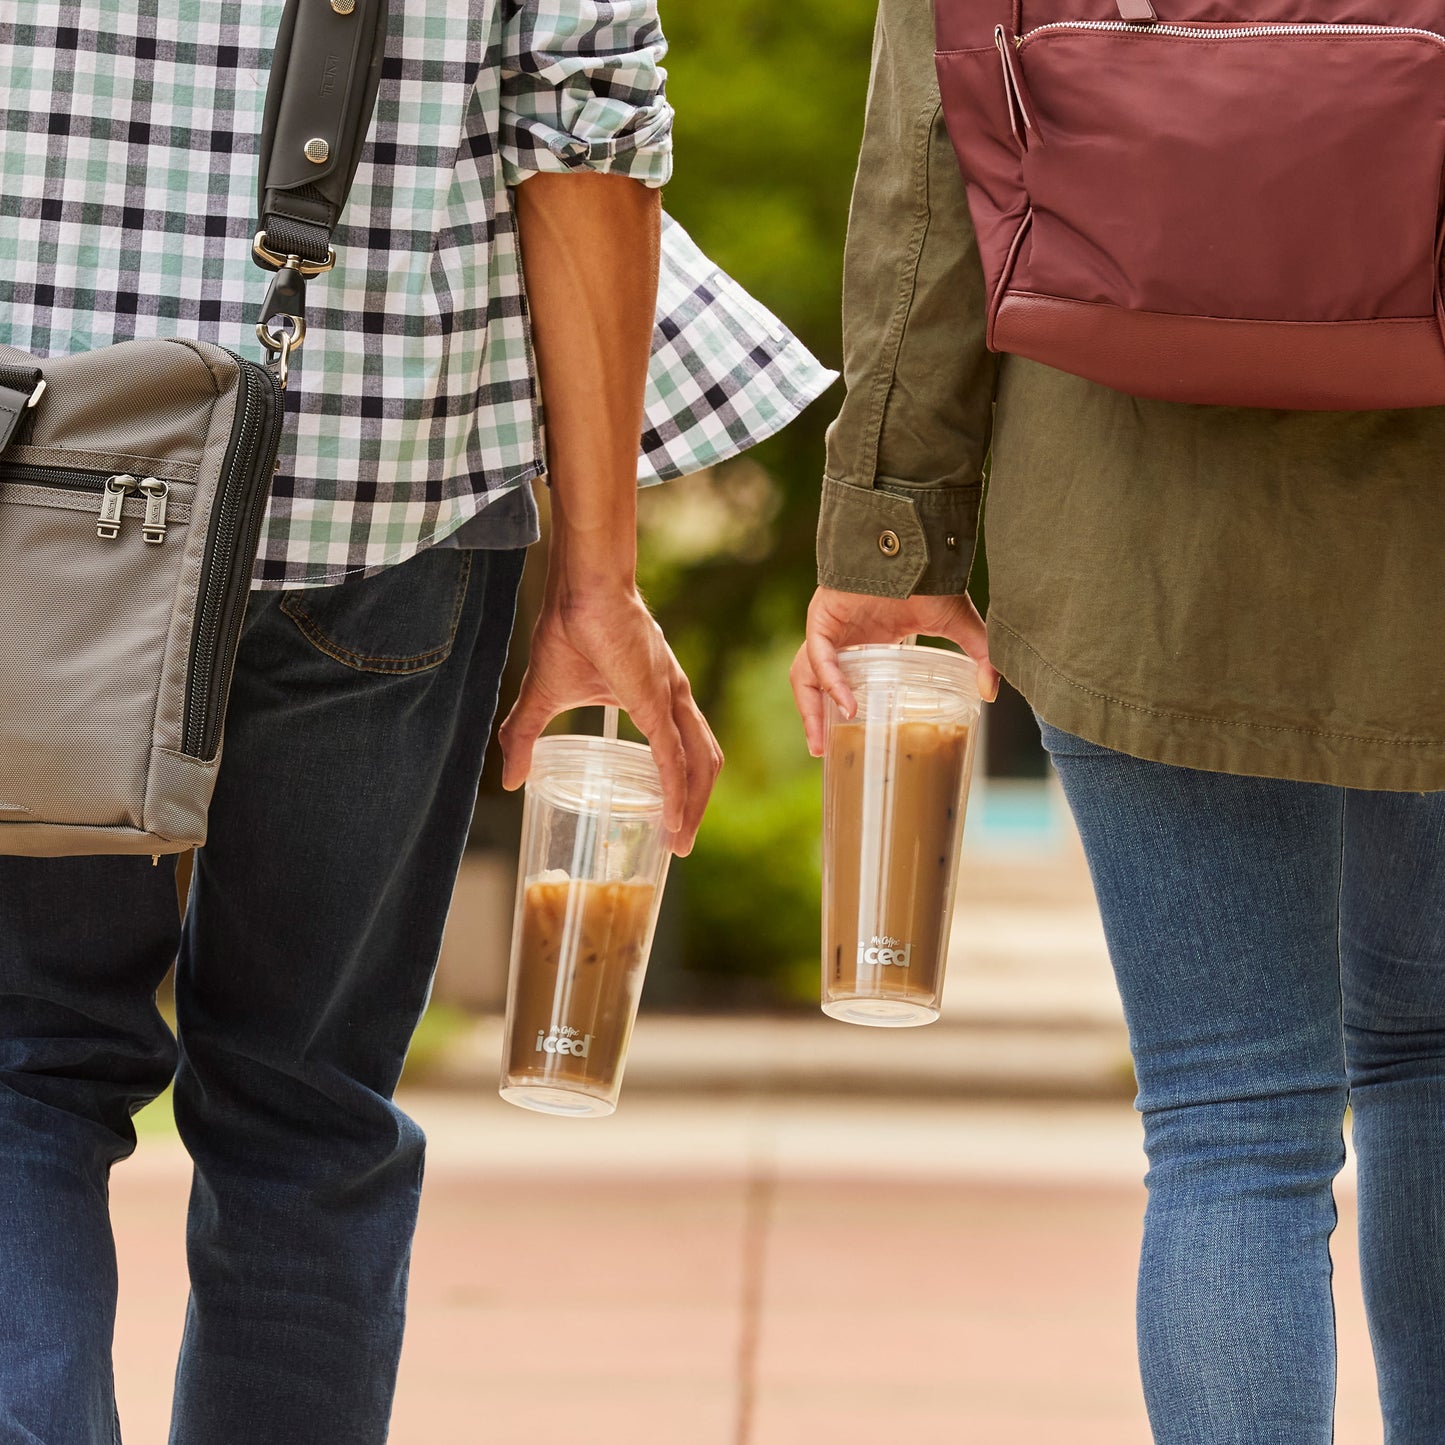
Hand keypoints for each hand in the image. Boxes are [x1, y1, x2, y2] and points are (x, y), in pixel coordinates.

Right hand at [498, 585, 722, 855]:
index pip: (682, 750)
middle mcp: (674, 699)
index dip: (680, 788)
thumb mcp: (543, 696)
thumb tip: (509, 781)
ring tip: (680, 842)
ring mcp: (671, 698)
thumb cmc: (567, 629)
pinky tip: (675, 820)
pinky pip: (677, 756)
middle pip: (701, 763)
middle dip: (695, 808)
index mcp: (656, 697)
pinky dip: (679, 792)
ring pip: (699, 764)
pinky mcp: (658, 700)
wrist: (580, 588)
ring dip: (694, 807)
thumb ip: (523, 737)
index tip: (668, 825)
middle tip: (679, 846)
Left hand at [789, 587, 999, 756]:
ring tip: (820, 741)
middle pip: (815, 682)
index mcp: (865, 641)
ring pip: (806, 673)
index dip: (838, 709)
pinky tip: (846, 704)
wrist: (917, 542)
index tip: (845, 741)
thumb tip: (992, 692)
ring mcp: (829, 626)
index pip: (840, 680)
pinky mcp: (822, 616)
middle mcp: (842, 637)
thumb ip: (977, 656)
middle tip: (820, 751)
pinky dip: (830, 681)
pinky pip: (819, 655)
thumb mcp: (957, 625)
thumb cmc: (931, 576)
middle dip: (813, 718)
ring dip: (810, 708)